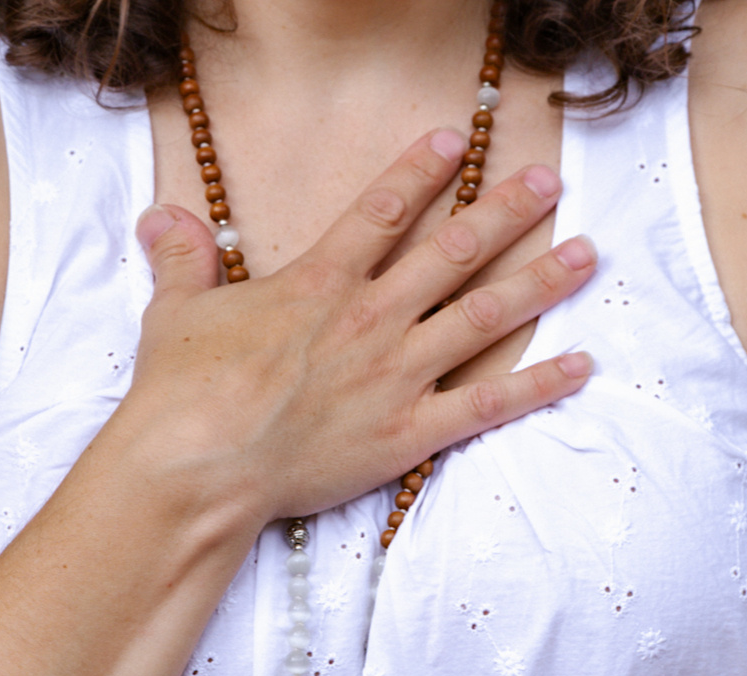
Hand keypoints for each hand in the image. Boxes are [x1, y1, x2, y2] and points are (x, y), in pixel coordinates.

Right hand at [110, 127, 596, 525]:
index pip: (383, 210)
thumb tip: (159, 215)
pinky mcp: (409, 433)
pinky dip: (538, 386)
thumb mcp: (176, 312)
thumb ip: (181, 259)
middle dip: (507, 211)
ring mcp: (396, 375)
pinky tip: (581, 365)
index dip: (421, 170)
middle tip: (549, 182)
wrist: (198, 465)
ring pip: (484, 317)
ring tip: (586, 255)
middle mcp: (370, 318)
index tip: (456, 140)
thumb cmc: (182, 393)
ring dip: (539, 283)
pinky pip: (486, 405)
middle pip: (454, 252)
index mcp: (320, 283)